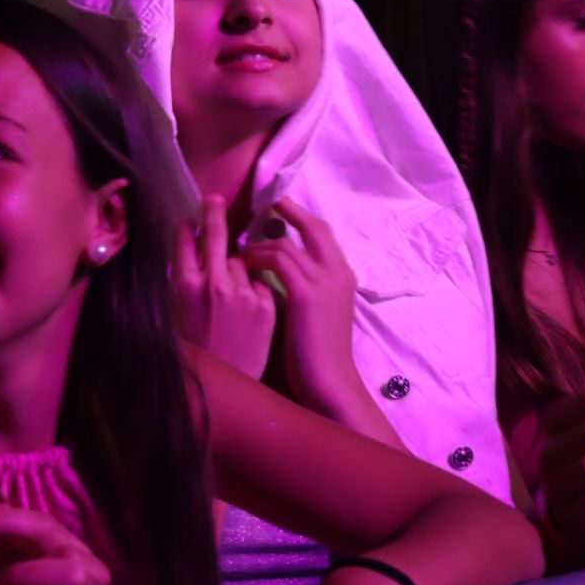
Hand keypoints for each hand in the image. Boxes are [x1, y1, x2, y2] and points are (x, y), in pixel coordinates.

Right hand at [175, 194, 276, 379]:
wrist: (229, 386)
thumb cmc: (202, 355)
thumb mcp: (182, 317)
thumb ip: (188, 287)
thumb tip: (194, 261)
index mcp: (184, 287)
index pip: (183, 243)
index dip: (188, 226)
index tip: (190, 215)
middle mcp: (211, 284)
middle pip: (214, 236)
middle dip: (214, 214)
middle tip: (215, 199)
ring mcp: (240, 292)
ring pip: (242, 260)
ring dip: (239, 266)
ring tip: (233, 286)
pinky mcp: (264, 303)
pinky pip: (260, 283)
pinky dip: (256, 289)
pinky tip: (250, 310)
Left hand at [238, 199, 361, 414]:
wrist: (329, 381)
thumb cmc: (319, 356)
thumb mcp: (319, 314)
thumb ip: (308, 290)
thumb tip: (284, 276)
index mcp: (343, 277)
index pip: (324, 235)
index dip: (303, 219)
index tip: (282, 211)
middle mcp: (338, 273)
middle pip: (314, 227)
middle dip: (289, 211)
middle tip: (266, 204)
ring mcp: (324, 282)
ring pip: (287, 244)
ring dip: (259, 243)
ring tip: (241, 250)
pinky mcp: (306, 294)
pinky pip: (277, 261)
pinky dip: (257, 258)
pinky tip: (242, 265)